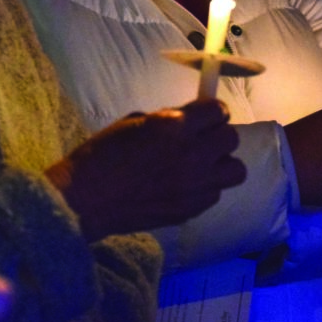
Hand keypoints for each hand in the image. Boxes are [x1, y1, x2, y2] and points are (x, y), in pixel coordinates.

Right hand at [45, 99, 245, 240]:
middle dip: (219, 134)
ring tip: (202, 164)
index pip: (218, 111)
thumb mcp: (134, 122)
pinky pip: (216, 193)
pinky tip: (186, 186)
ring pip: (235, 170)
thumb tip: (192, 118)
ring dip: (221, 163)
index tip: (205, 116)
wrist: (85, 200)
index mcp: (174, 126)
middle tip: (202, 139)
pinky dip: (206, 187)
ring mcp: (194, 186)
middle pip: (232, 138)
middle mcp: (192, 155)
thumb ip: (169, 118)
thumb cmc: (102, 154)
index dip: (213, 112)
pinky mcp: (191, 210)